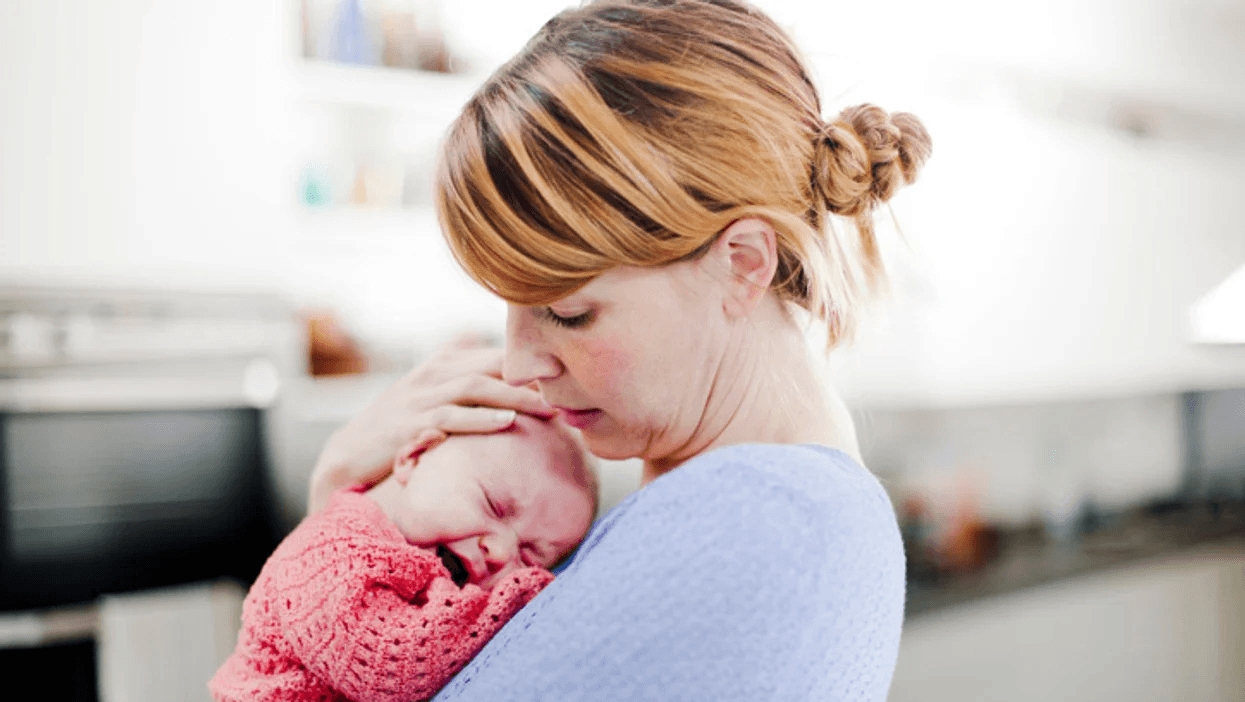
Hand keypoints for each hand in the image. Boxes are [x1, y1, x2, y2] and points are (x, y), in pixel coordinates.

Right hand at [308, 343, 554, 512]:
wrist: (346, 456)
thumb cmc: (396, 427)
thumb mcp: (429, 396)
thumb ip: (462, 379)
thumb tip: (497, 365)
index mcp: (440, 365)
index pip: (493, 354)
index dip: (530, 363)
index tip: (565, 376)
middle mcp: (431, 375)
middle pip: (490, 365)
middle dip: (530, 376)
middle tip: (568, 390)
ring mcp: (419, 399)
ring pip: (474, 387)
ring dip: (514, 396)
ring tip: (548, 408)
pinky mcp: (409, 427)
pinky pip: (450, 418)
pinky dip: (480, 419)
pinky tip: (506, 422)